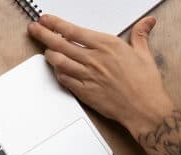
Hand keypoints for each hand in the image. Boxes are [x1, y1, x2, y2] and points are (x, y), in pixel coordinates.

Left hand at [28, 15, 175, 134]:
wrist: (144, 108)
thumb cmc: (145, 84)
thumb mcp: (144, 54)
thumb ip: (140, 35)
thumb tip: (147, 22)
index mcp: (107, 45)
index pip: (73, 30)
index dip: (55, 24)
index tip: (46, 20)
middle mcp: (94, 59)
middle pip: (60, 44)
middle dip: (43, 34)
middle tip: (34, 29)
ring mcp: (87, 76)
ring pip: (58, 61)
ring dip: (48, 54)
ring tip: (44, 50)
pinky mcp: (84, 91)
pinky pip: (64, 79)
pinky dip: (57, 72)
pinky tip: (57, 69)